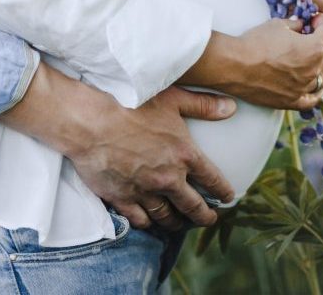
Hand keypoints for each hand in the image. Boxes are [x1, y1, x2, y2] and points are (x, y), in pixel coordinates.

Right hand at [64, 86, 236, 230]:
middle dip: (204, 216)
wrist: (92, 122)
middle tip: (209, 219)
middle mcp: (168, 178)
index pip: (212, 179)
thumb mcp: (173, 99)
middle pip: (193, 206)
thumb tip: (230, 107)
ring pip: (167, 216)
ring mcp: (145, 191)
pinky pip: (140, 219)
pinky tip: (150, 222)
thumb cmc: (132, 105)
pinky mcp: (122, 198)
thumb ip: (203, 106)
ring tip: (180, 223)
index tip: (227, 198)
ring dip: (176, 222)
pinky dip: (148, 223)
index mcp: (185, 155)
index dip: (223, 192)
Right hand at [193, 14, 322, 110]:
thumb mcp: (278, 25)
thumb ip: (295, 25)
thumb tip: (302, 26)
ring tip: (314, 58)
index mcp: (314, 48)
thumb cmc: (255, 42)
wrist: (234, 65)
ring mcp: (304, 88)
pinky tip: (317, 85)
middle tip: (311, 35)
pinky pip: (313, 99)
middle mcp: (313, 70)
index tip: (314, 20)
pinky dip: (318, 91)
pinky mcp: (292, 101)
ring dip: (322, 63)